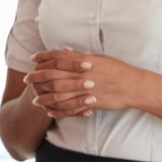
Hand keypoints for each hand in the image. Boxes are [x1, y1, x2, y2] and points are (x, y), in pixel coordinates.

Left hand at [27, 49, 151, 116]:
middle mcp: (82, 73)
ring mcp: (85, 88)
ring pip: (57, 93)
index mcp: (84, 60)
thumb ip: (80, 56)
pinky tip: (50, 112)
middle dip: (37, 77)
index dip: (43, 57)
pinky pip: (69, 108)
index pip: (58, 57)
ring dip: (43, 97)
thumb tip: (65, 49)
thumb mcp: (100, 58)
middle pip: (52, 74)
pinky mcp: (90, 102)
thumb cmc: (119, 70)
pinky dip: (58, 111)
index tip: (33, 59)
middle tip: (27, 80)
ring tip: (35, 100)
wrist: (134, 86)